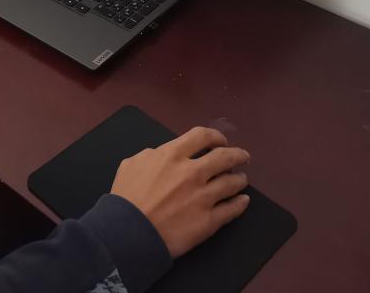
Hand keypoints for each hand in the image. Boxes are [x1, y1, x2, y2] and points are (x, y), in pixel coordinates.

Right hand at [110, 127, 250, 257]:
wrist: (129, 232)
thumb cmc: (126, 198)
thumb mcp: (131, 164)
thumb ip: (152, 155)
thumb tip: (162, 154)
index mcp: (172, 155)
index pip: (203, 136)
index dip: (216, 136)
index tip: (220, 141)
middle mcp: (192, 172)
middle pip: (225, 157)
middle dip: (237, 155)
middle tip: (242, 157)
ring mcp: (203, 197)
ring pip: (232, 183)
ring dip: (240, 179)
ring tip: (242, 180)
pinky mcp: (209, 220)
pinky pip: (232, 209)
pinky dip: (240, 203)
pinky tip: (243, 201)